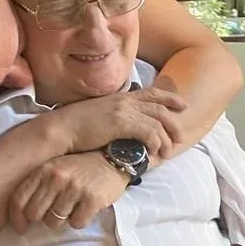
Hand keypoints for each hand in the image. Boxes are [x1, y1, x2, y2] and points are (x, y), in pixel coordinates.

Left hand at [9, 151, 127, 232]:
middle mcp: (57, 177)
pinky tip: (85, 208)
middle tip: (55, 213)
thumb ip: (38, 185)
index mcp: (44, 169)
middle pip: (35, 215)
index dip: (17, 218)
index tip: (21, 228)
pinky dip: (80, 220)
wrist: (113, 159)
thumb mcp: (55, 167)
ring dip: (62, 220)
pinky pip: (76, 223)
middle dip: (43, 218)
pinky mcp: (92, 199)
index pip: (19, 199)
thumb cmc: (80, 167)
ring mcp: (75, 188)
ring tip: (73, 207)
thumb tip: (22, 216)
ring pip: (54, 222)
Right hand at [53, 87, 186, 158]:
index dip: (170, 98)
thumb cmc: (75, 126)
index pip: (152, 93)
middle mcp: (125, 100)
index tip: (182, 105)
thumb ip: (115, 115)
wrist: (61, 129)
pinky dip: (156, 143)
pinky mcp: (121, 123)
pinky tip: (154, 152)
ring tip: (167, 152)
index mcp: (121, 96)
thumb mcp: (100, 115)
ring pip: (158, 122)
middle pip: (160, 107)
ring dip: (166, 139)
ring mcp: (123, 110)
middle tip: (180, 137)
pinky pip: (149, 132)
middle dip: (174, 123)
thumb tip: (124, 127)